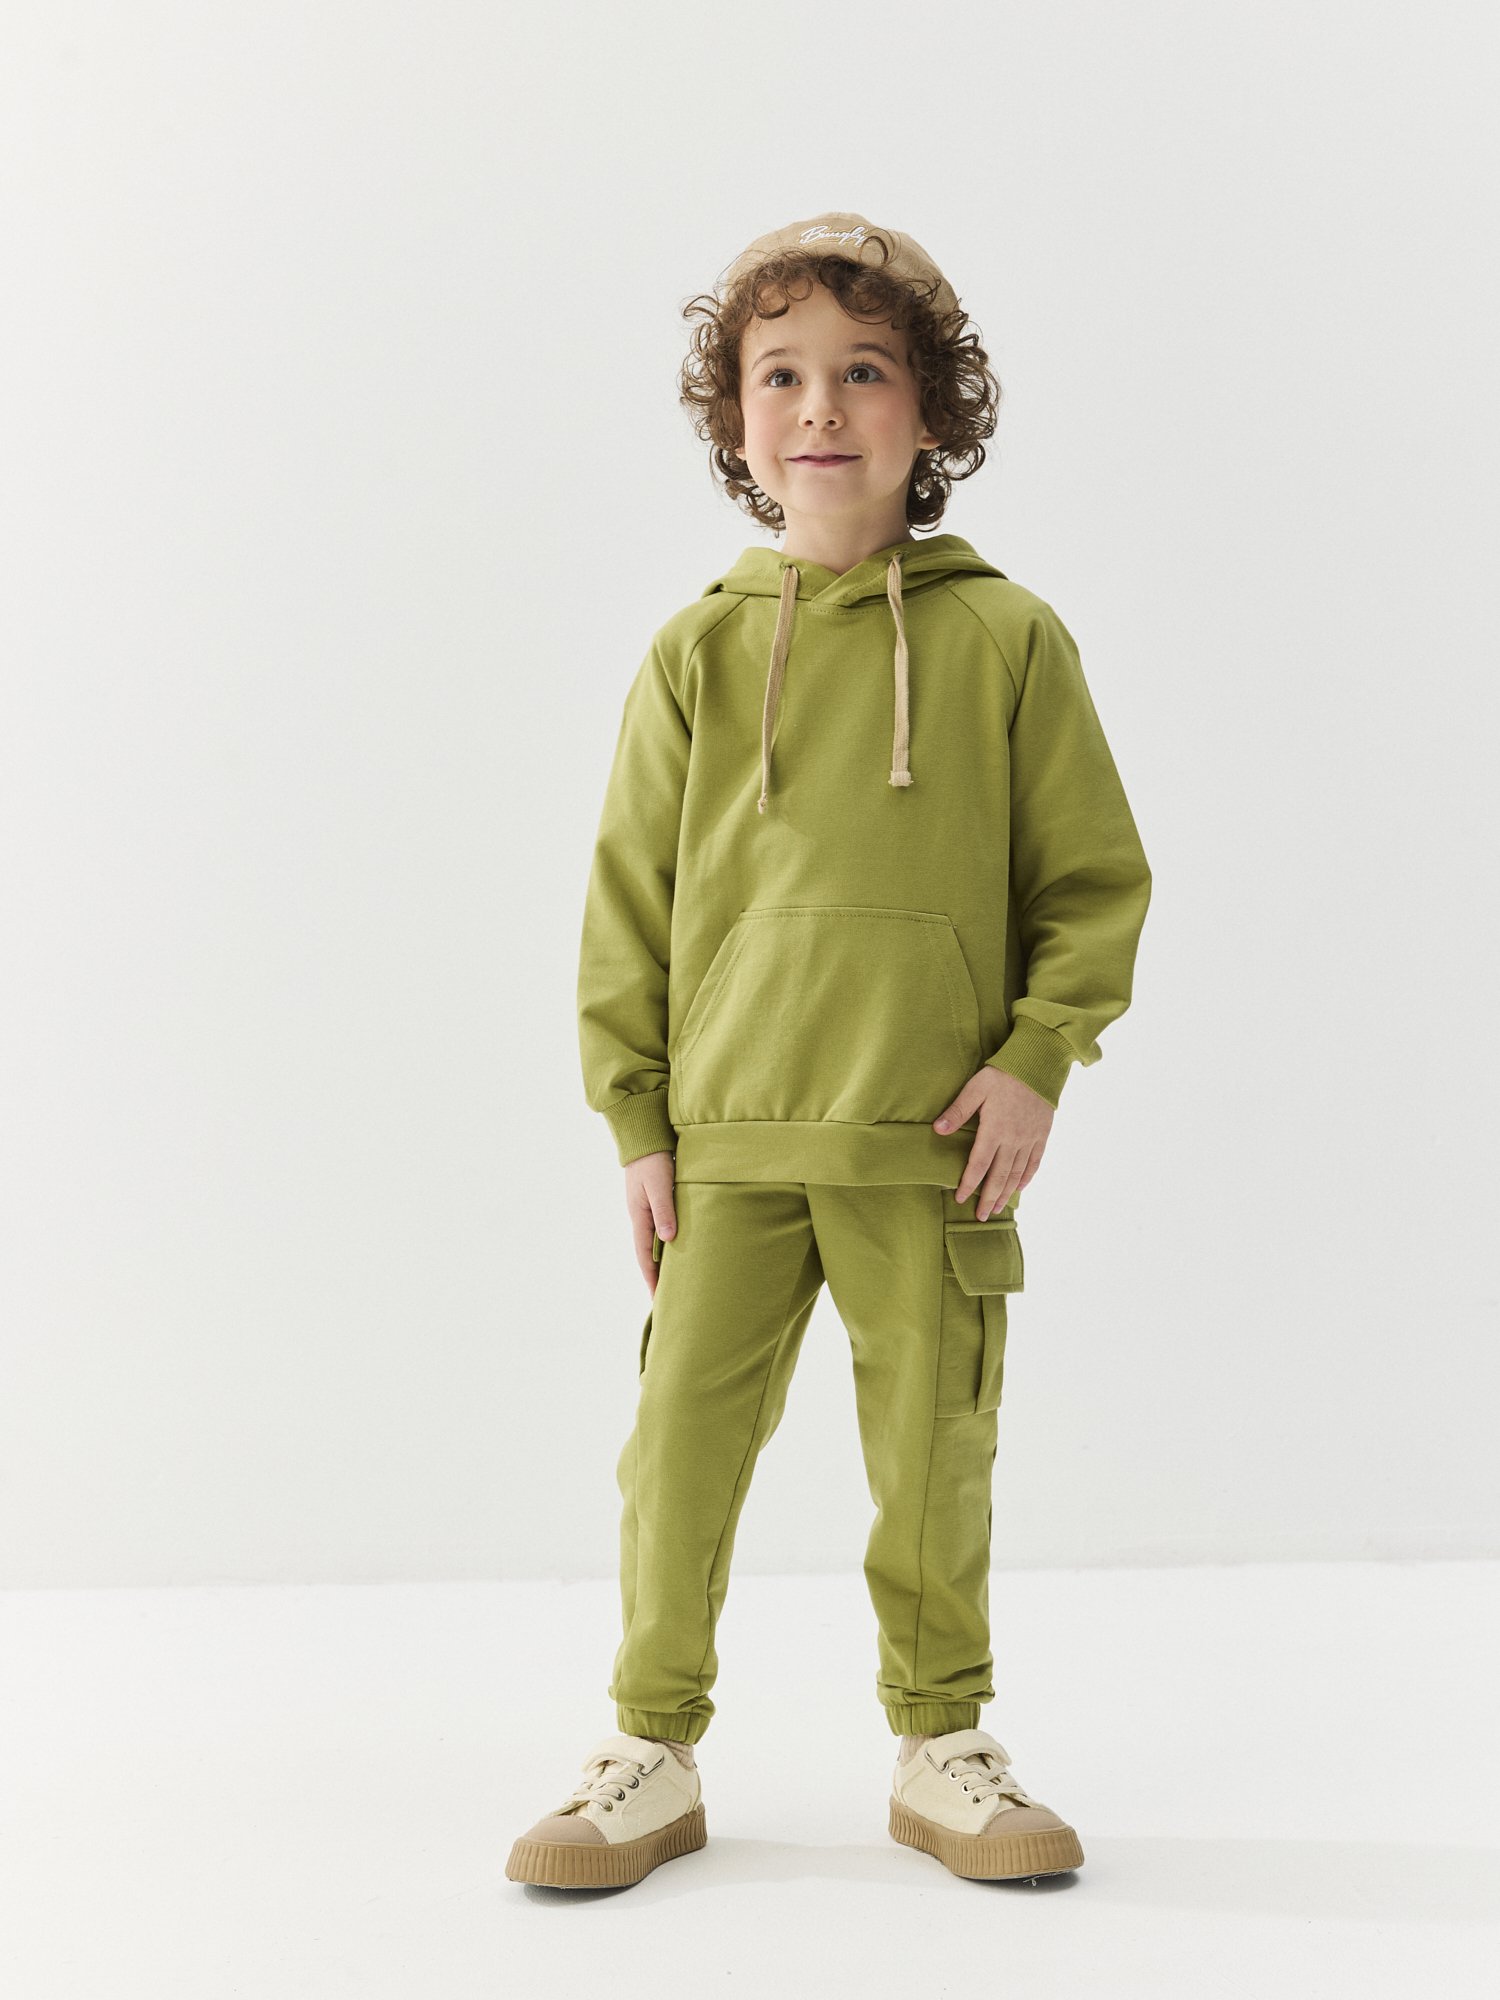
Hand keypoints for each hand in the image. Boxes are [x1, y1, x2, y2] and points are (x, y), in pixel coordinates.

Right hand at [625, 1149, 676, 1292]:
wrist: (644, 1138)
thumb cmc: (653, 1161)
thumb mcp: (660, 1186)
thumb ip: (664, 1211)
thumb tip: (668, 1240)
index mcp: (639, 1217)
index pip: (644, 1257)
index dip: (651, 1279)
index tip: (657, 1300)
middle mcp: (640, 1218)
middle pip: (646, 1255)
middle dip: (654, 1277)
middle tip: (665, 1298)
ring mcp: (646, 1211)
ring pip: (653, 1244)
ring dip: (660, 1263)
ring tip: (671, 1280)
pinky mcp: (654, 1202)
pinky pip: (659, 1231)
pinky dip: (665, 1245)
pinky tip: (675, 1249)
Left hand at [933, 1066, 1053, 1217]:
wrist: (1037, 1064)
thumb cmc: (1002, 1074)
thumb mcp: (975, 1088)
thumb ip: (957, 1111)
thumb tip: (937, 1130)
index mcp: (994, 1130)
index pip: (979, 1165)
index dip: (969, 1184)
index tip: (960, 1199)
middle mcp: (1013, 1140)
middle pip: (999, 1176)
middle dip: (988, 1198)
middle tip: (980, 1216)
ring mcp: (1029, 1139)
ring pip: (1017, 1174)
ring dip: (1006, 1193)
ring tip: (997, 1209)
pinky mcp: (1042, 1135)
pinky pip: (1034, 1162)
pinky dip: (1026, 1178)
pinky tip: (1019, 1188)